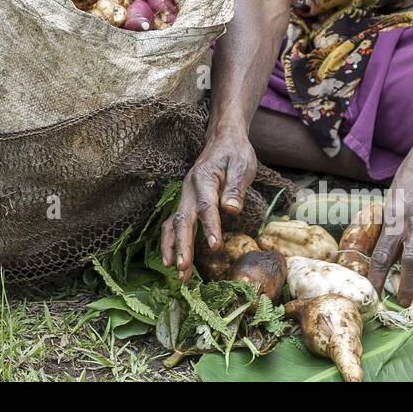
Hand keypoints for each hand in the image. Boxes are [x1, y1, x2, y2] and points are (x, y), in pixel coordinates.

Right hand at [160, 129, 257, 280]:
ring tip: (177, 271)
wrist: (222, 140)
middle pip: (183, 219)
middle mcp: (189, 189)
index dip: (210, 227)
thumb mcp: (242, 165)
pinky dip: (170, 241)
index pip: (206, 206)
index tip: (214, 247)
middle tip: (183, 268)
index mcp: (204, 178)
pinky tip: (172, 259)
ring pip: (173, 224)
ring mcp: (185, 196)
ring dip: (173, 248)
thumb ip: (236, 188)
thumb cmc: (235, 153)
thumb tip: (232, 210)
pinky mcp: (186, 202)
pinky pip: (173, 223)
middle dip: (182, 245)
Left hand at [368, 130, 412, 305]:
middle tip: (406, 302)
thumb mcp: (392, 201)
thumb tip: (387, 253)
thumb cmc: (408, 181)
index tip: (375, 292)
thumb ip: (391, 226)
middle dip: (407, 286)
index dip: (378, 275)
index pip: (382, 253)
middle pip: (409, 262)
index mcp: (395, 219)